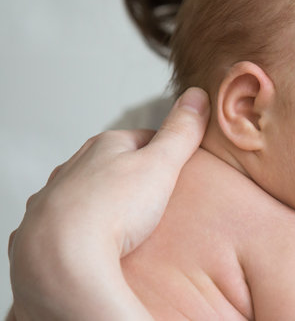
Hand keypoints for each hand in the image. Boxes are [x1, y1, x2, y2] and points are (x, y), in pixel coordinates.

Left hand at [7, 88, 209, 319]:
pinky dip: (79, 230)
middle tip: (158, 201)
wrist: (60, 259)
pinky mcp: (38, 230)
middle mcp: (74, 165)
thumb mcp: (161, 165)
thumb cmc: (114, 208)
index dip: (165, 153)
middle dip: (133, 177)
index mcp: (104, 145)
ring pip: (85, 193)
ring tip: (126, 226)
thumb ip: (181, 132)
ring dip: (103, 203)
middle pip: (112, 164)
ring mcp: (53, 197)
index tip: (181, 172)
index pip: (144, 138)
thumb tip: (198, 94)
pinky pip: (65, 224)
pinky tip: (92, 244)